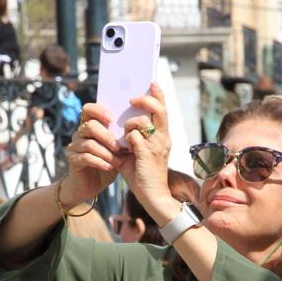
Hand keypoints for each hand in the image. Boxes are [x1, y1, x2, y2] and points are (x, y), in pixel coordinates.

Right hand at [60, 102, 126, 205]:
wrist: (92, 185)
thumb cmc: (108, 164)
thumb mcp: (118, 150)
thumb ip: (123, 138)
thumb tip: (138, 127)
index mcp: (90, 126)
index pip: (88, 109)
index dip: (99, 110)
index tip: (113, 119)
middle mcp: (80, 133)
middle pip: (90, 126)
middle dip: (107, 136)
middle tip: (118, 147)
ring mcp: (74, 146)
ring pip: (89, 143)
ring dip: (106, 153)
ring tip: (117, 161)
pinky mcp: (73, 160)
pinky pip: (86, 157)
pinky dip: (100, 162)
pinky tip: (109, 167)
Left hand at [120, 83, 175, 222]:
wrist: (152, 196)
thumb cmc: (143, 176)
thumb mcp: (137, 153)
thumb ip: (131, 140)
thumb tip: (118, 128)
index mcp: (163, 137)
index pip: (164, 110)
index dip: (158, 94)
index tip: (152, 83)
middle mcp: (163, 138)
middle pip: (159, 109)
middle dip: (144, 100)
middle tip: (131, 100)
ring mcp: (157, 145)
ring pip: (141, 121)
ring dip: (128, 126)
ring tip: (124, 139)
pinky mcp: (147, 153)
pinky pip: (133, 136)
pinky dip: (125, 140)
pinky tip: (123, 150)